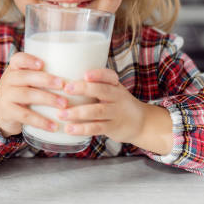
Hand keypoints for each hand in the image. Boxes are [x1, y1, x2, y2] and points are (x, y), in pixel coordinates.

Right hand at [0, 52, 67, 137]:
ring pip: (27, 95)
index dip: (29, 60)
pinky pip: (25, 116)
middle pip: (25, 76)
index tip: (42, 64)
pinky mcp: (7, 112)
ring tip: (64, 104)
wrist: (2, 114)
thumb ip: (42, 75)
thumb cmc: (22, 93)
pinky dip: (41, 121)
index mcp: (14, 69)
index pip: (18, 59)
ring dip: (47, 99)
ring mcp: (6, 96)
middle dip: (45, 79)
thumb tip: (79, 71)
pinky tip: (54, 126)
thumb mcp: (26, 81)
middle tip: (63, 84)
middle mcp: (8, 80)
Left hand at [58, 68, 172, 154]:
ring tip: (61, 114)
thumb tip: (62, 80)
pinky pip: (97, 127)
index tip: (85, 75)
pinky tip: (69, 128)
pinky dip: (82, 128)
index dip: (98, 74)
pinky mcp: (113, 127)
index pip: (108, 75)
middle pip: (102, 90)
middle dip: (83, 88)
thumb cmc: (117, 103)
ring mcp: (116, 113)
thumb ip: (94, 85)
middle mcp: (117, 97)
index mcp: (115, 85)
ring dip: (77, 112)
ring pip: (97, 111)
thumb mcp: (112, 90)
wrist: (141, 123)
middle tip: (66, 89)